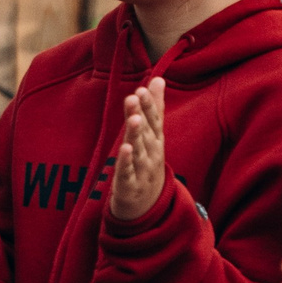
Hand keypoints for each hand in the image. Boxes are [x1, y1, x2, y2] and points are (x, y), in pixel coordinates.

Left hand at [107, 79, 167, 220]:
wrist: (146, 205)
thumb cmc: (147, 162)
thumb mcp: (153, 135)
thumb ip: (155, 107)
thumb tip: (158, 78)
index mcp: (156, 140)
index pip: (154, 119)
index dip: (149, 104)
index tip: (144, 87)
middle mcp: (151, 153)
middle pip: (146, 132)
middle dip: (142, 114)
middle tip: (136, 95)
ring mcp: (142, 170)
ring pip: (139, 150)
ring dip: (136, 135)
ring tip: (133, 118)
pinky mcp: (129, 185)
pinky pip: (127, 172)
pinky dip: (126, 162)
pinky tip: (123, 149)